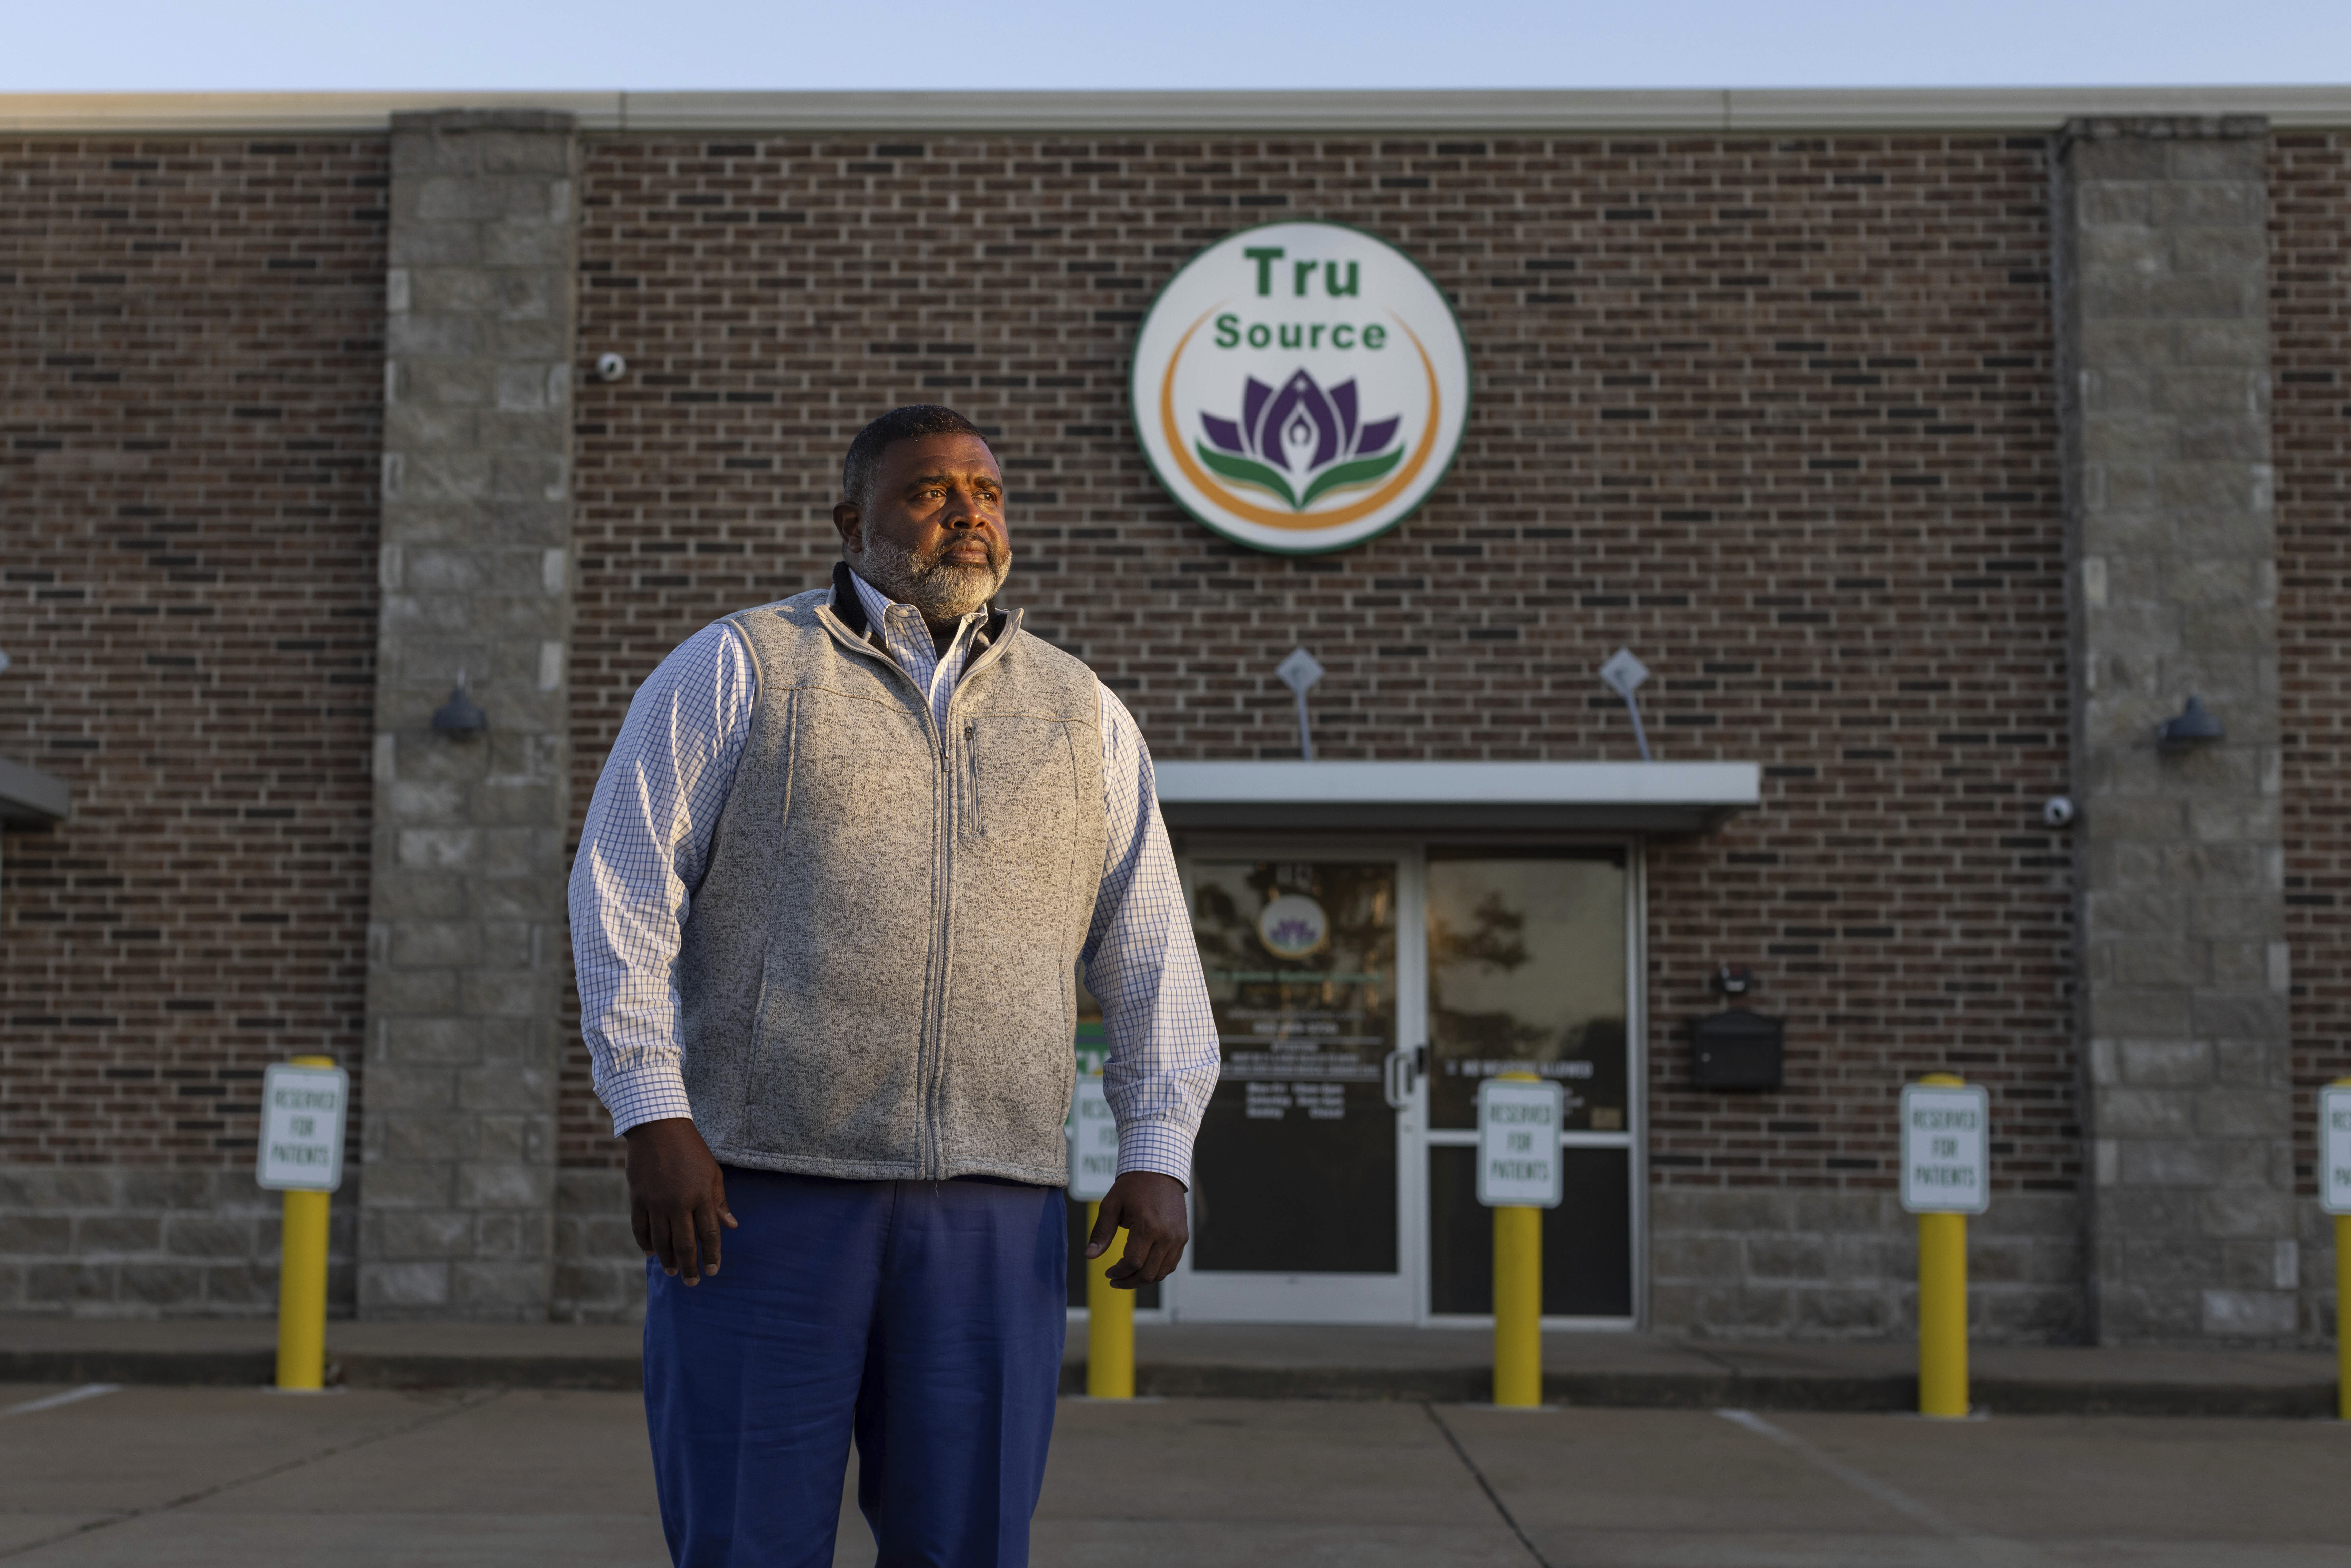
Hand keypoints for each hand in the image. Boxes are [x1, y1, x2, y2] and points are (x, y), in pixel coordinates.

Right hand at [624, 1118, 735, 1284]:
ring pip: (660, 1240)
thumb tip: (731, 1226)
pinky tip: (650, 1253)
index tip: (713, 1271)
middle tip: (692, 1283)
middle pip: (684, 1243)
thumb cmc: (691, 1150)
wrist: (658, 1127)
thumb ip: (719, 1201)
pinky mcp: (638, 1198)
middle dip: (690, 1266)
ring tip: (673, 1272)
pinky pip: (640, 1228)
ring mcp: (655, 1202)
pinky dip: (645, 1243)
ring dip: (667, 1260)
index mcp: (701, 1196)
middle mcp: (678, 1202)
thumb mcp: (712, 1172)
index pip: (709, 1234)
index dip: (711, 1255)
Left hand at [1085, 1170, 1187, 1288]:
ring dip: (1143, 1280)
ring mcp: (1178, 1237)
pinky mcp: (1183, 1237)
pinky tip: (1143, 1268)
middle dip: (1129, 1281)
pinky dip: (1157, 1271)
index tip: (1108, 1273)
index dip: (1118, 1273)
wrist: (1160, 1169)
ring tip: (1127, 1277)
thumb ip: (1101, 1232)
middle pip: (1148, 1273)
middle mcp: (1167, 1235)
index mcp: (1148, 1227)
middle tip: (1115, 1280)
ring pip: (1161, 1272)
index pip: (1133, 1263)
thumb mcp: (1111, 1205)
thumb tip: (1089, 1256)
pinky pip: (1171, 1264)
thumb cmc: (1133, 1186)